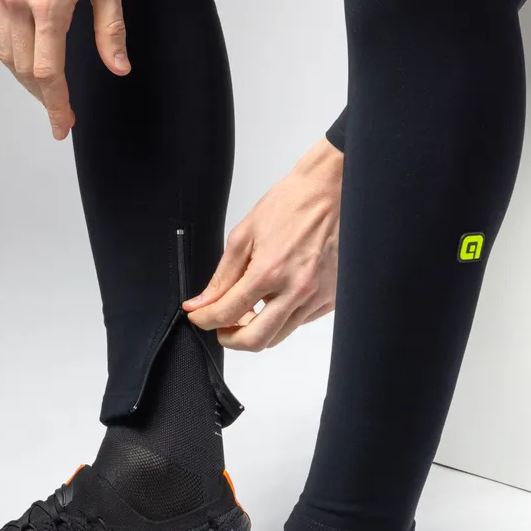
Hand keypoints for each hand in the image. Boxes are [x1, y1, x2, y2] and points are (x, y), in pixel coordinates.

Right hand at [0, 0, 129, 139]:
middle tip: (61, 113)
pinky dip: (14, 55)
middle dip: (44, 98)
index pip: (48, 71)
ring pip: (8, 56)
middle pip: (25, 70)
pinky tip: (31, 60)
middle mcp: (18, 0)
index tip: (63, 125)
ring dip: (27, 80)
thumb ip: (111, 29)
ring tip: (48, 91)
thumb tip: (118, 67)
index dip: (55, 105)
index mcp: (49, 2)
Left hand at [184, 137, 342, 350]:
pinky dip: (281, 317)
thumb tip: (201, 303)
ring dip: (257, 330)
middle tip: (221, 326)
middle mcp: (297, 290)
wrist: (331, 190)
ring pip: (279, 336)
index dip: (205, 320)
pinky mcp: (331, 299)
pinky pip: (299, 322)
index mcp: (270, 271)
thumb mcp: (245, 235)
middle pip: (255, 340)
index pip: (227, 314)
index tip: (199, 317)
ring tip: (248, 309)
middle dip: (230, 339)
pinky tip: (276, 297)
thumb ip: (222, 276)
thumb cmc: (291, 205)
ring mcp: (317, 298)